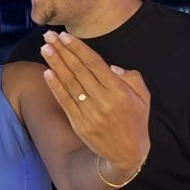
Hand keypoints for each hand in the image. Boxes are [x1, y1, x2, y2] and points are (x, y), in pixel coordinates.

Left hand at [40, 31, 150, 172]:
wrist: (127, 154)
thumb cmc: (136, 121)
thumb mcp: (143, 97)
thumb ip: (132, 78)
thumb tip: (111, 66)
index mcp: (120, 91)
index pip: (94, 64)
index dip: (78, 49)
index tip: (65, 36)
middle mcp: (104, 101)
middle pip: (78, 70)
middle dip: (62, 51)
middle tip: (49, 36)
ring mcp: (90, 113)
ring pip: (69, 84)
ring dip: (55, 64)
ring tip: (45, 49)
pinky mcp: (79, 124)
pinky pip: (64, 101)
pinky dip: (55, 87)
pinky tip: (47, 73)